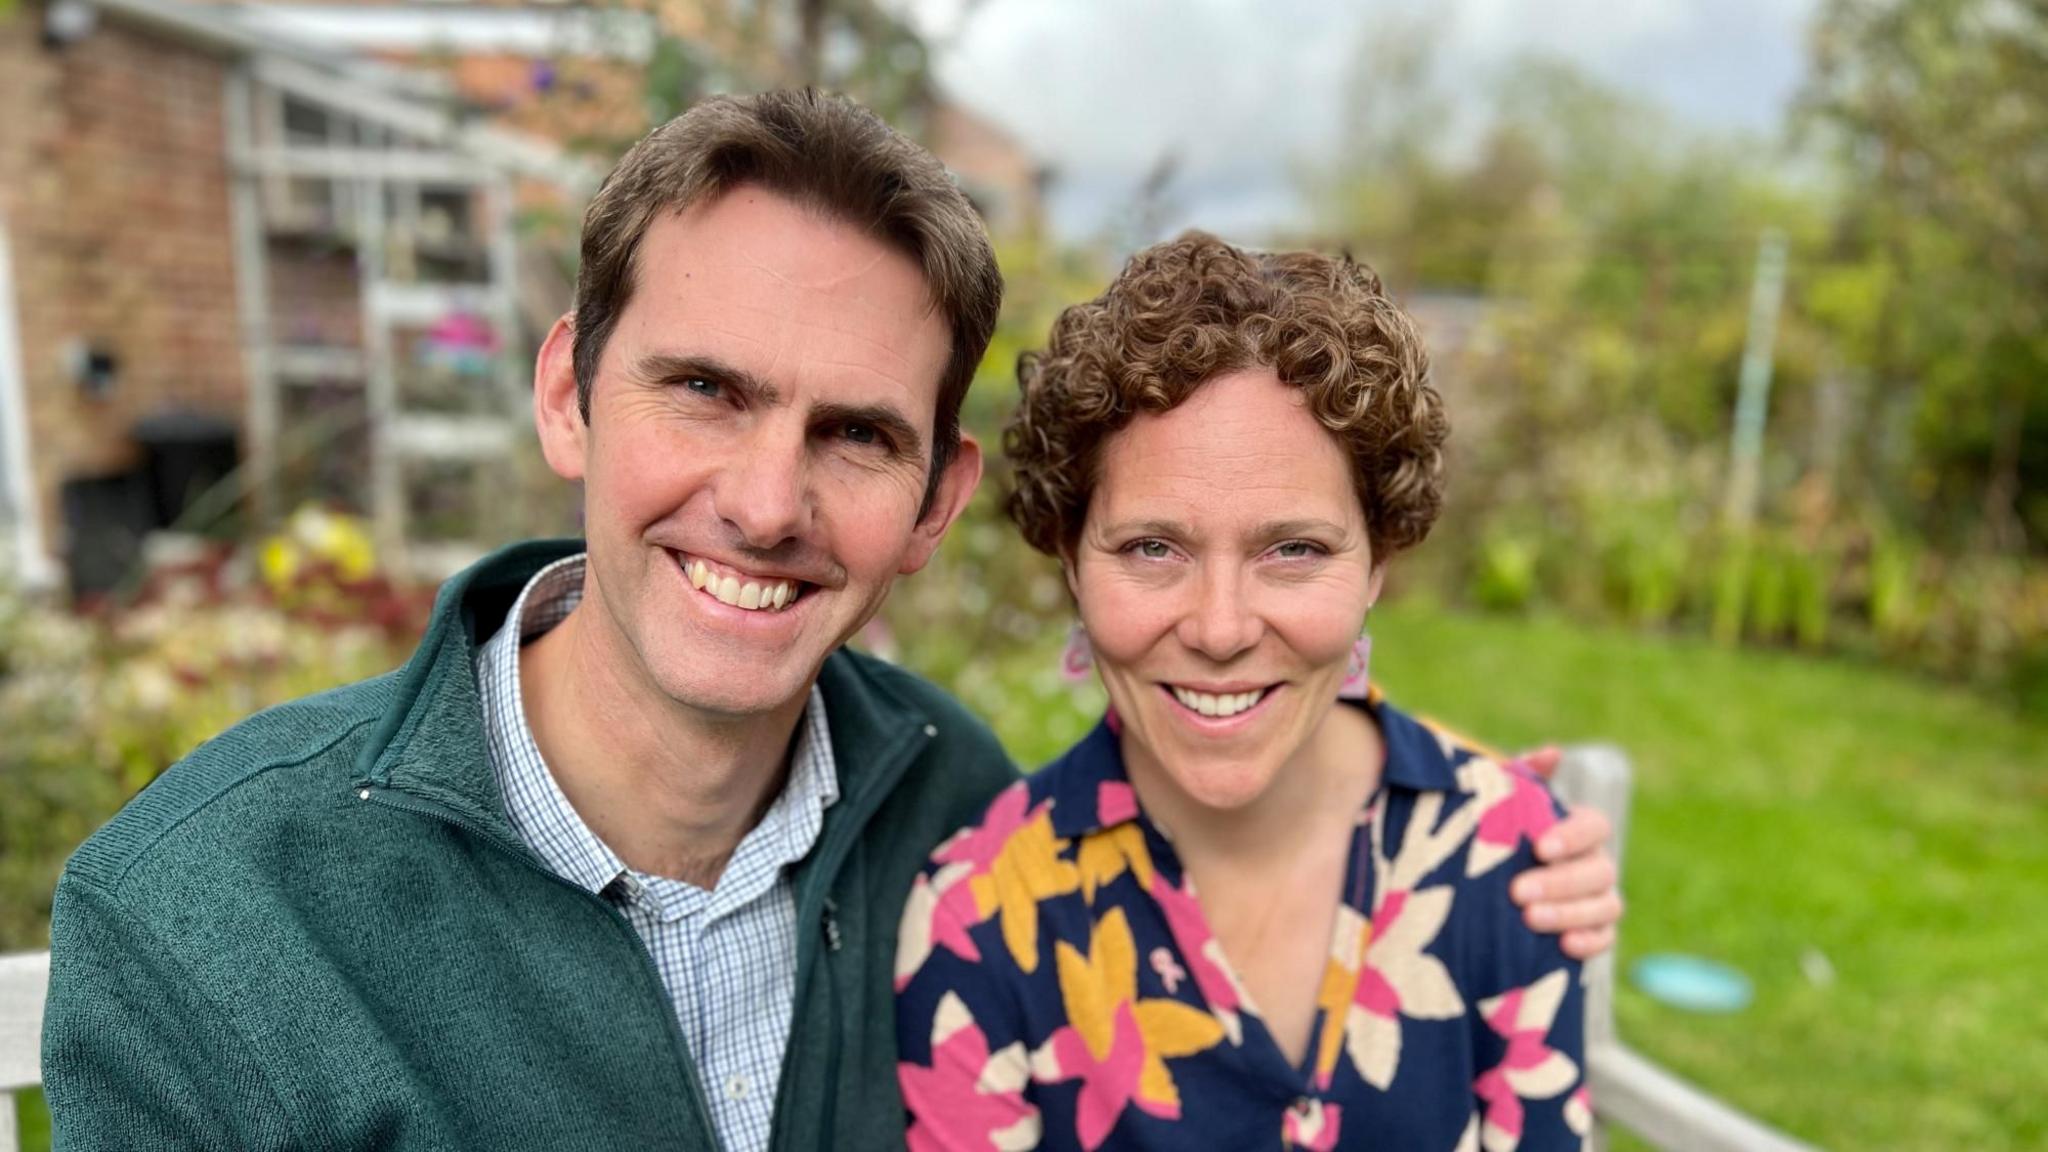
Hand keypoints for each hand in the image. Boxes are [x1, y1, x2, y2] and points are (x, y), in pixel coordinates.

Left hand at [1506, 746, 1623, 960]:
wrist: (1476, 888)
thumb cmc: (1491, 836)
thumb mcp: (1496, 803)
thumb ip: (1520, 777)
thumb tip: (1552, 751)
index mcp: (1577, 829)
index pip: (1594, 826)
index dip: (1572, 836)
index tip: (1539, 847)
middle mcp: (1594, 863)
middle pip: (1600, 870)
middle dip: (1560, 882)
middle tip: (1518, 892)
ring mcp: (1598, 899)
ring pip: (1606, 905)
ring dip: (1570, 913)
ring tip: (1529, 918)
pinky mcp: (1593, 933)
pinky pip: (1605, 939)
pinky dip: (1590, 942)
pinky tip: (1563, 945)